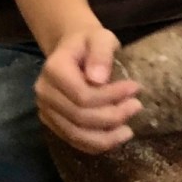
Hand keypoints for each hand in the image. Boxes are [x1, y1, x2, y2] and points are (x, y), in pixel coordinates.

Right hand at [33, 26, 142, 154]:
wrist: (73, 50)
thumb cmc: (89, 42)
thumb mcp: (100, 37)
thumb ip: (100, 54)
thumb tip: (98, 79)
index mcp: (54, 69)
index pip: (82, 95)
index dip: (111, 96)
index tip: (135, 88)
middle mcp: (44, 93)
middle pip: (79, 117)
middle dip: (112, 116)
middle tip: (136, 106)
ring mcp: (46, 110)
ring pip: (76, 135)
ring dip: (106, 137)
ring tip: (129, 130)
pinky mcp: (53, 123)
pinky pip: (74, 141)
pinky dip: (96, 144)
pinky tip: (116, 138)